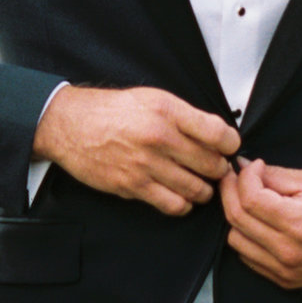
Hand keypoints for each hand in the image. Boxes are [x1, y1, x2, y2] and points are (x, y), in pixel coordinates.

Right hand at [33, 83, 239, 215]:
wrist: (70, 125)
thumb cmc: (111, 111)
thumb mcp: (153, 98)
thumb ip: (185, 115)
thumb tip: (217, 134)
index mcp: (167, 111)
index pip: (219, 133)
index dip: (231, 144)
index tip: (228, 147)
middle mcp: (158, 138)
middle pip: (212, 165)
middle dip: (219, 169)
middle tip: (215, 168)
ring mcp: (145, 165)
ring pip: (196, 189)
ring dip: (204, 190)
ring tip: (199, 182)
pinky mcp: (133, 186)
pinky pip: (173, 205)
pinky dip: (184, 204)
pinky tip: (181, 196)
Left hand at [218, 158, 301, 290]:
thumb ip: (275, 175)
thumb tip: (243, 167)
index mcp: (298, 222)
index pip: (249, 199)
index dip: (243, 177)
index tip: (250, 166)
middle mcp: (288, 250)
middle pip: (237, 219)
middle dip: (231, 192)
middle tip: (237, 177)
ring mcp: (286, 269)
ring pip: (236, 241)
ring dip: (237, 217)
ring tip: (249, 201)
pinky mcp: (286, 280)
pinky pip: (249, 258)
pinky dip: (247, 238)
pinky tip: (258, 223)